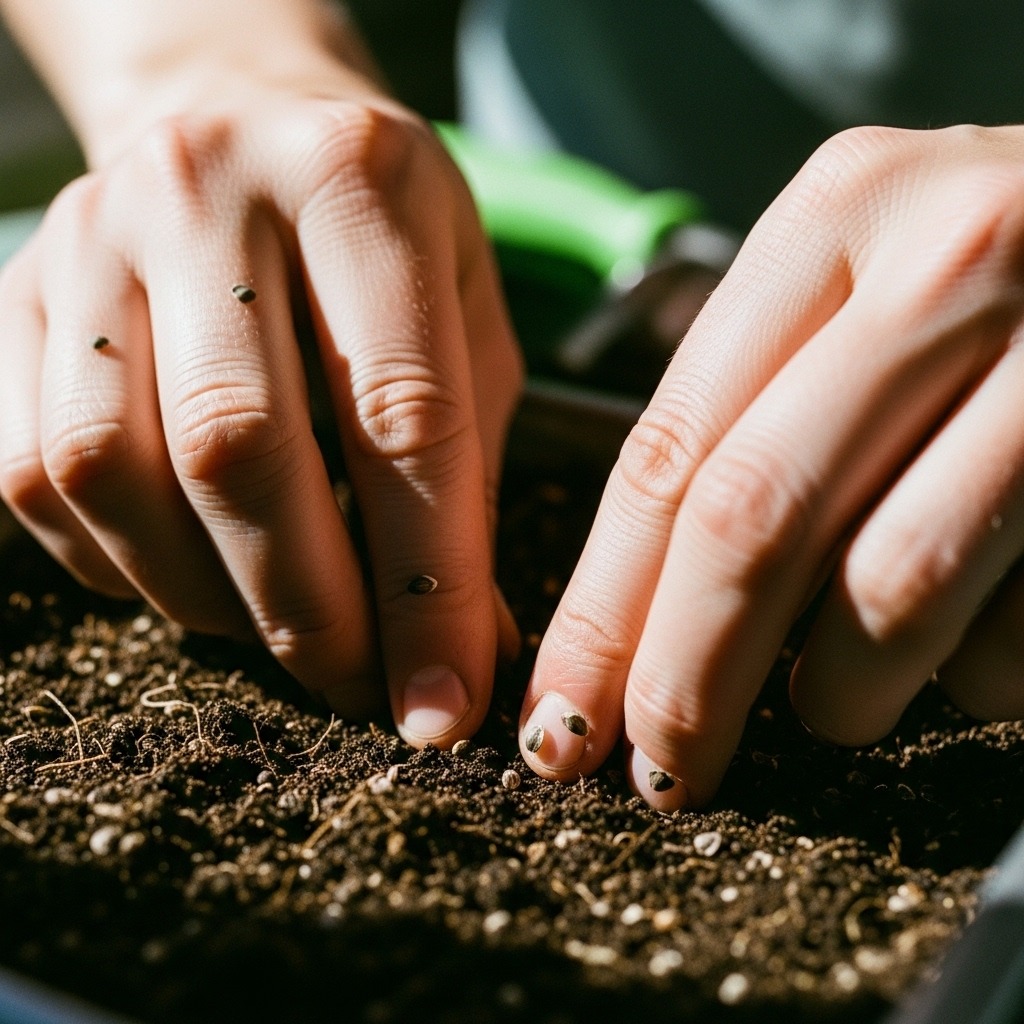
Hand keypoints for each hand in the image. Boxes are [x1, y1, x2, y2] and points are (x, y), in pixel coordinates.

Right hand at [0, 63, 522, 740]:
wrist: (241, 116)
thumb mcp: (467, 316)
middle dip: (309, 611)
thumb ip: (470, 472)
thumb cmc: (384, 235)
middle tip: (362, 690)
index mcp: (357, 183)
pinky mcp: (20, 296)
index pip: (400, 418)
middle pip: (240, 451)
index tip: (445, 701)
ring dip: (208, 597)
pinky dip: (120, 564)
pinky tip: (193, 570)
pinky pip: (34, 474)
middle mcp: (209, 192)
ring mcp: (92, 238)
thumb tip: (463, 643)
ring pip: (116, 472)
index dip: (425, 587)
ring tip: (281, 627)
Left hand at [520, 124, 1023, 807]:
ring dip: (838, 694)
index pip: (670, 451)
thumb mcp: (868, 281)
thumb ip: (760, 402)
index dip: (602, 609)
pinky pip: (1019, 628)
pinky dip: (975, 676)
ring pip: (892, 588)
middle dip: (686, 678)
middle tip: (659, 769)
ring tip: (829, 708)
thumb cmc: (1006, 272)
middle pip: (752, 523)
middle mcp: (946, 262)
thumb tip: (645, 612)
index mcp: (838, 216)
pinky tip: (969, 649)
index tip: (564, 711)